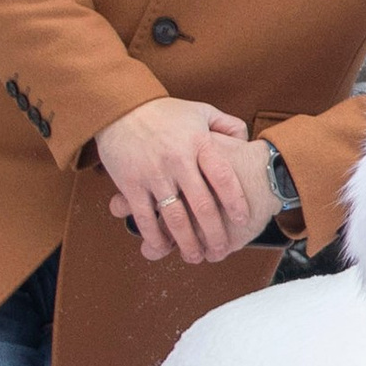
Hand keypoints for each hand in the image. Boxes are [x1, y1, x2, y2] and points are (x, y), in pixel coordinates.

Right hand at [98, 98, 263, 265]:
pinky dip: (154, 235)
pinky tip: (164, 248)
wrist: (118, 108)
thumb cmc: (164, 112)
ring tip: (196, 257)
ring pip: (174, 216)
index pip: (223, 177)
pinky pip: (144, 215)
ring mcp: (153, 173)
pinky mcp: (130, 183)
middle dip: (214, 232)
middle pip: (202, 204)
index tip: (244, 219)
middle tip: (222, 249)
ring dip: (187, 241)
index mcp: (198, 143)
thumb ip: (226, 125)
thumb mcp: (200, 111)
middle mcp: (177, 160)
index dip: (235, 201)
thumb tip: (247, 140)